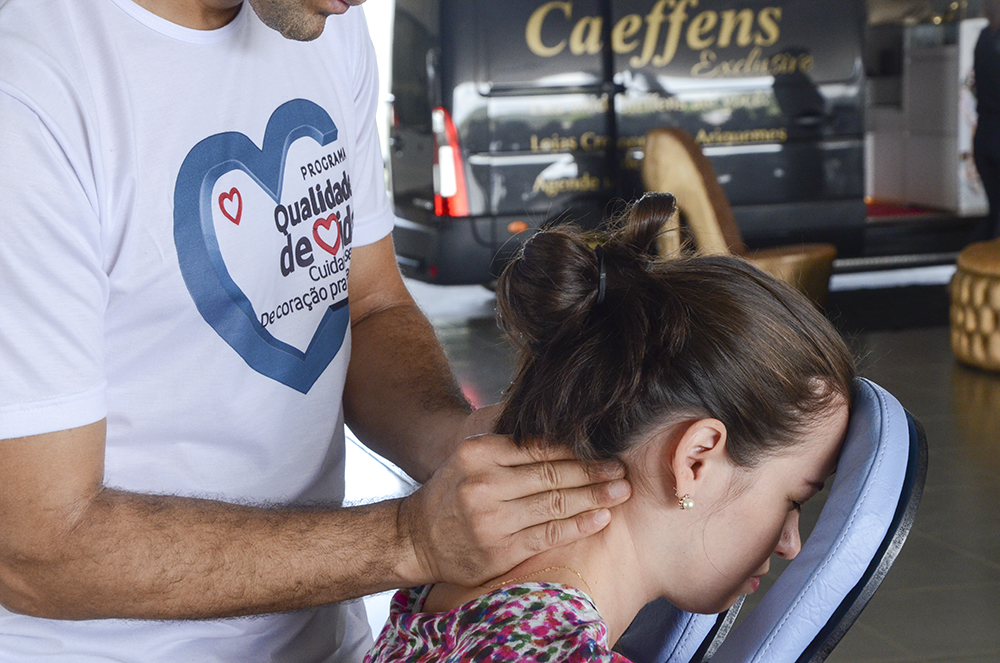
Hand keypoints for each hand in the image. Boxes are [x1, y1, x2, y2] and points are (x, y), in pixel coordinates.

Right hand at [395, 434, 630, 586]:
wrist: (415, 538)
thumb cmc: (453, 492)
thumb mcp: (469, 455)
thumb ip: (507, 440)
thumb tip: (558, 421)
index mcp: (478, 451)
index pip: (538, 446)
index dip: (575, 447)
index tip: (602, 445)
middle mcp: (484, 483)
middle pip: (552, 473)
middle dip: (592, 470)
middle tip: (621, 467)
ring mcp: (492, 519)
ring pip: (555, 503)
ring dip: (594, 496)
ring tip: (621, 490)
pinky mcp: (500, 549)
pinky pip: (550, 534)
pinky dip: (579, 524)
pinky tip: (601, 517)